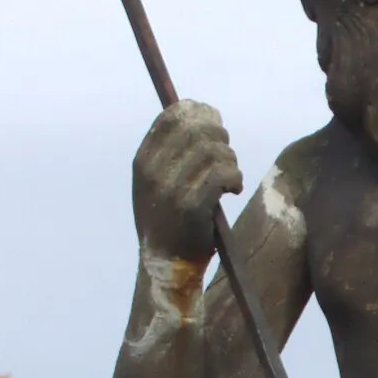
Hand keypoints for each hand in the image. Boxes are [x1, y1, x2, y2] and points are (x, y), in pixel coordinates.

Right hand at [132, 100, 241, 270]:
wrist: (166, 265)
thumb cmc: (169, 221)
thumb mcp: (156, 182)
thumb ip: (170, 150)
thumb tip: (200, 111)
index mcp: (142, 161)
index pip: (172, 115)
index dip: (200, 113)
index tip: (215, 124)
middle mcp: (153, 171)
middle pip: (197, 128)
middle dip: (221, 137)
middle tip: (227, 155)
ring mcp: (170, 188)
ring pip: (214, 151)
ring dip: (231, 162)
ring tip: (230, 179)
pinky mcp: (191, 206)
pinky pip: (223, 174)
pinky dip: (235, 179)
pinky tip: (233, 190)